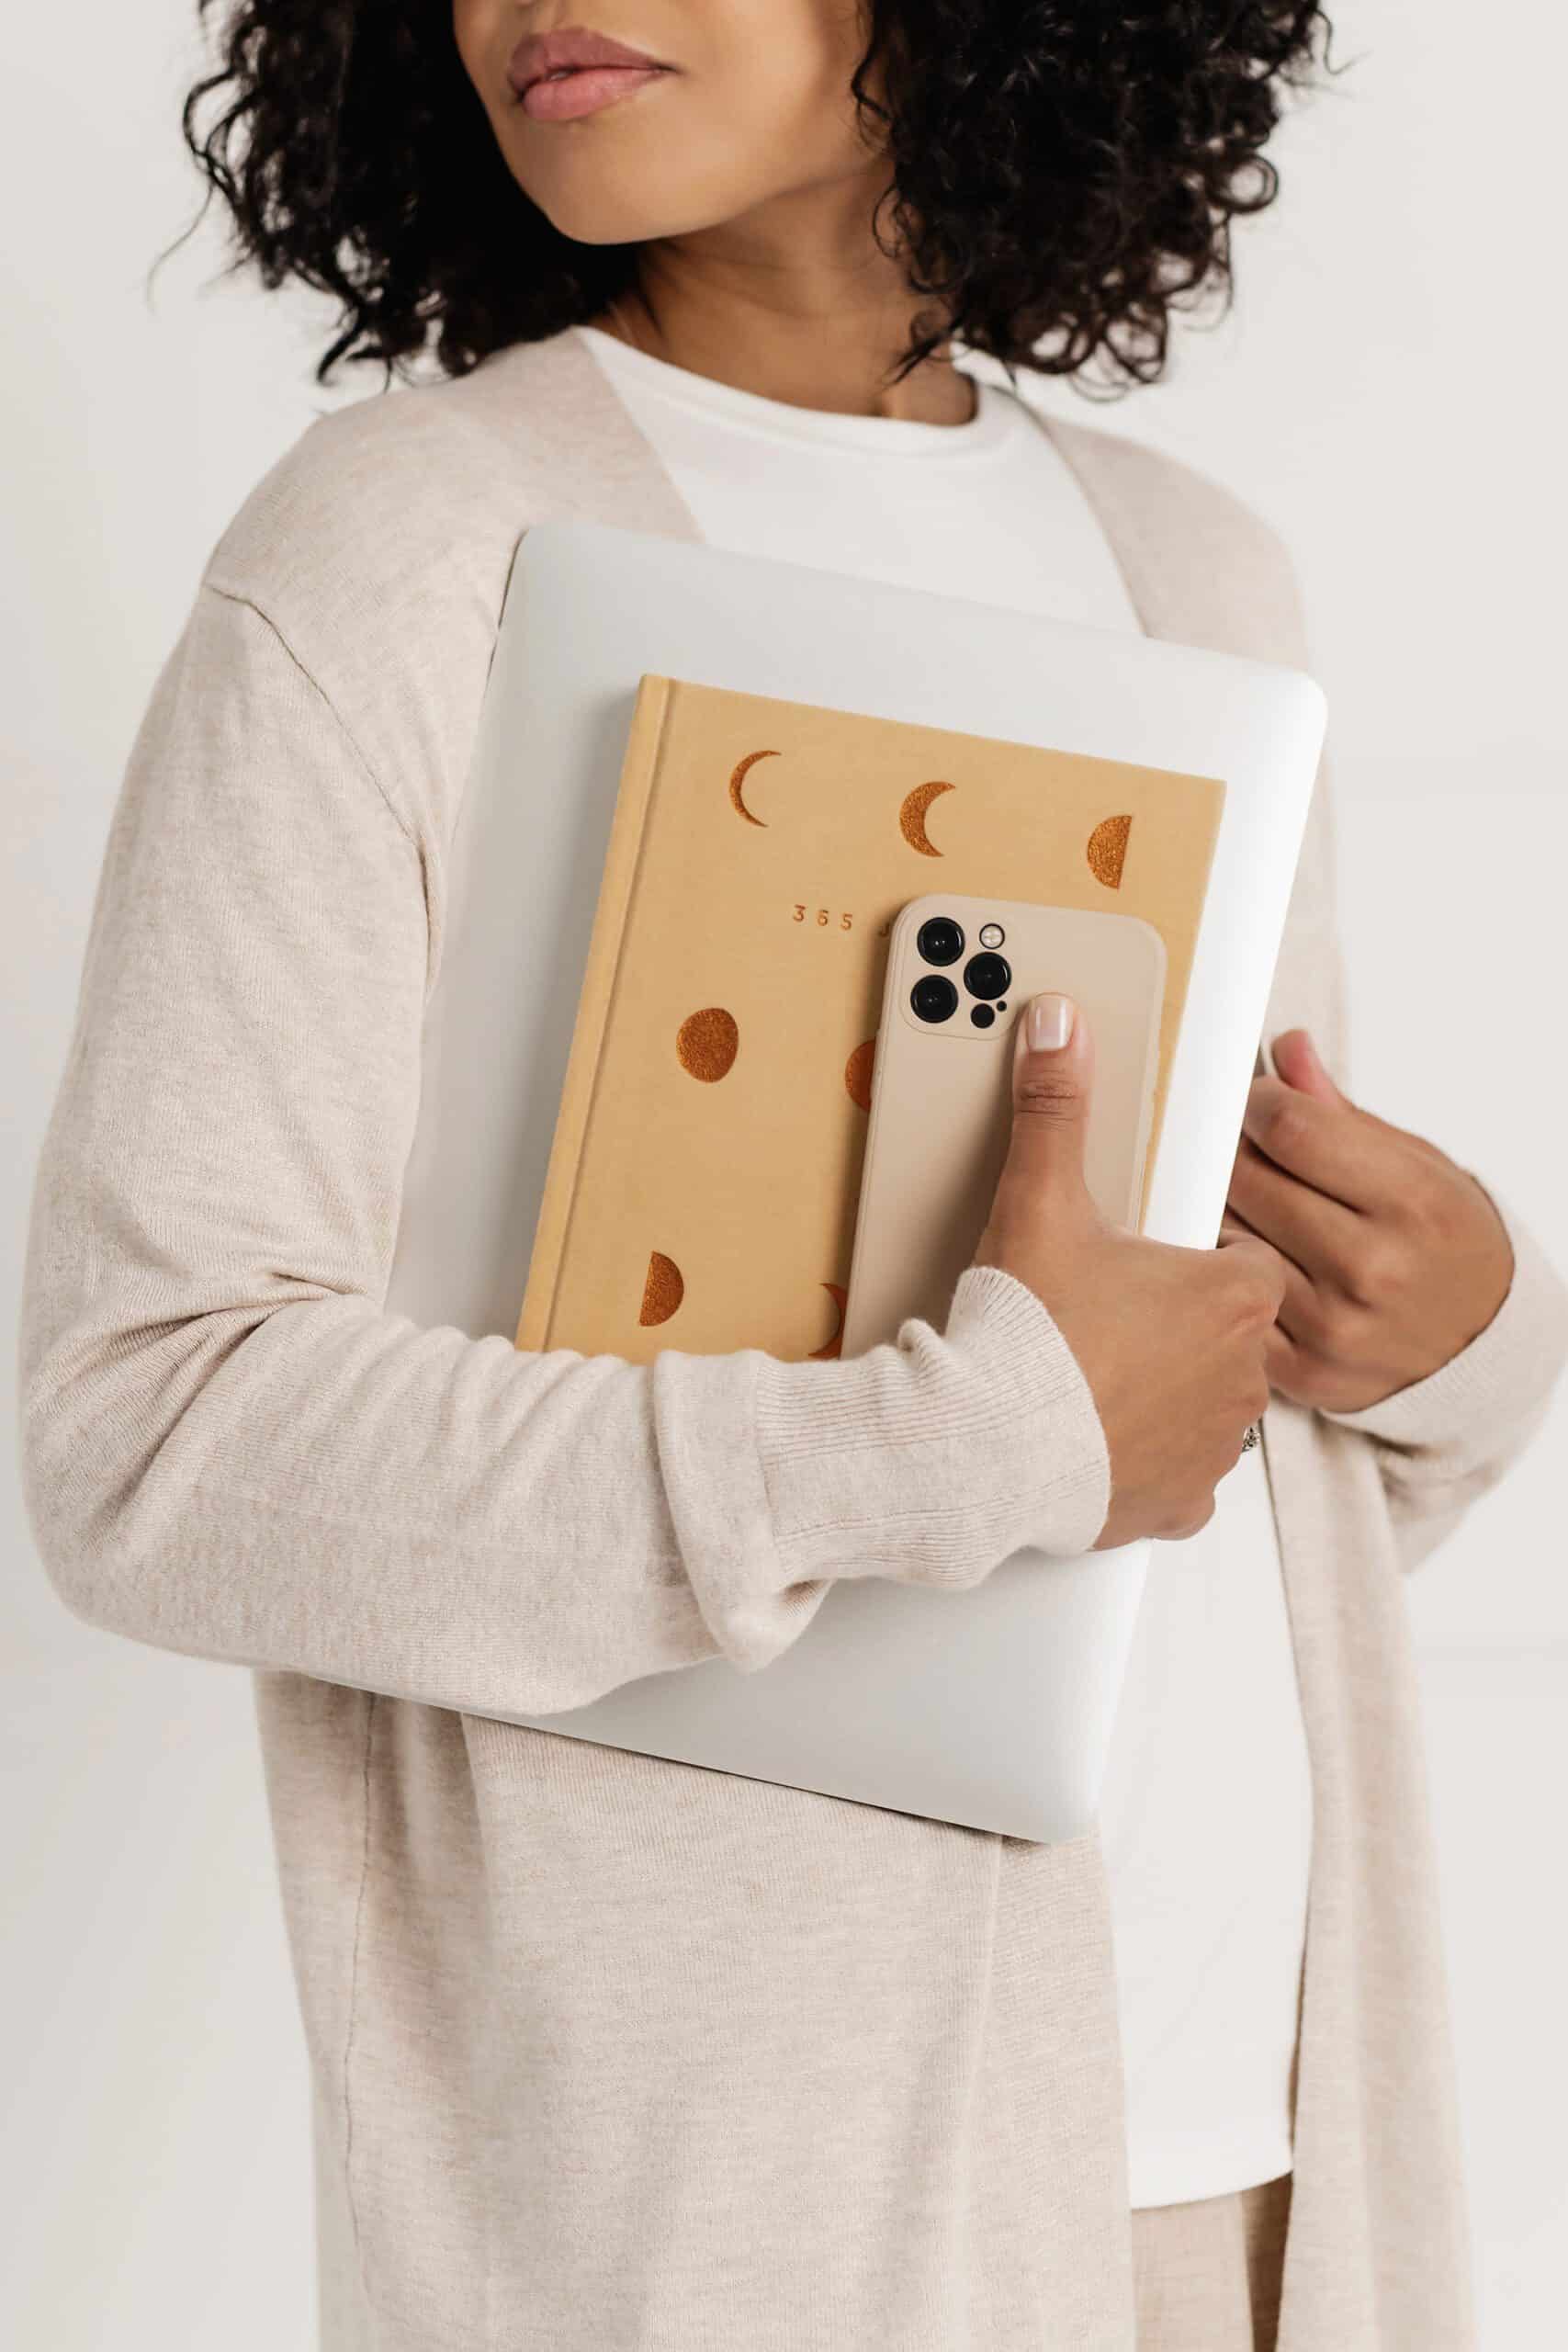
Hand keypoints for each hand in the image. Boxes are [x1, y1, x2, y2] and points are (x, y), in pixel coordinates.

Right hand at [971, 993, 1285, 1547]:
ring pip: (1212, 1405)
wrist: (986, 1445)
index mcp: (1233, 1295)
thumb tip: (1058, 1027)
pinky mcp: (1179, 1504)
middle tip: (1113, 1312)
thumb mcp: (1040, 1200)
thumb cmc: (1025, 1332)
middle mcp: (1243, 1374)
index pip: (1252, 1260)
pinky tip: (1103, 1436)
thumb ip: (1057, 1108)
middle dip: (1184, 1324)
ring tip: (1100, 1372)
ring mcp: (1214, 1446)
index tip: (1154, 1259)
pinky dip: (1150, 1459)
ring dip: (1172, 1390)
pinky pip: (1182, 1477)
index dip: (1203, 1255)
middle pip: (1233, 1333)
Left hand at [1218, 1028, 1514, 1414]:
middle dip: (1232, 1152)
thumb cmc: (1442, 1240)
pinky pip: (1232, 1300)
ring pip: (1226, 1238)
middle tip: (1241, 1148)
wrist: (1478, 1343)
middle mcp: (1374, 1269)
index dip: (1260, 1104)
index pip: (1292, 1129)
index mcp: (1413, 1203)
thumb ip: (1340, 1112)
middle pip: (1246, 1181)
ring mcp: (1334, 1327)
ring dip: (1223, 1211)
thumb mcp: (1416, 1164)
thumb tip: (1285, 1050)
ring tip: (1253, 1205)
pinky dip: (1228, 1272)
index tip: (1259, 1102)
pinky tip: (1254, 1257)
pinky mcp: (1301, 1371)